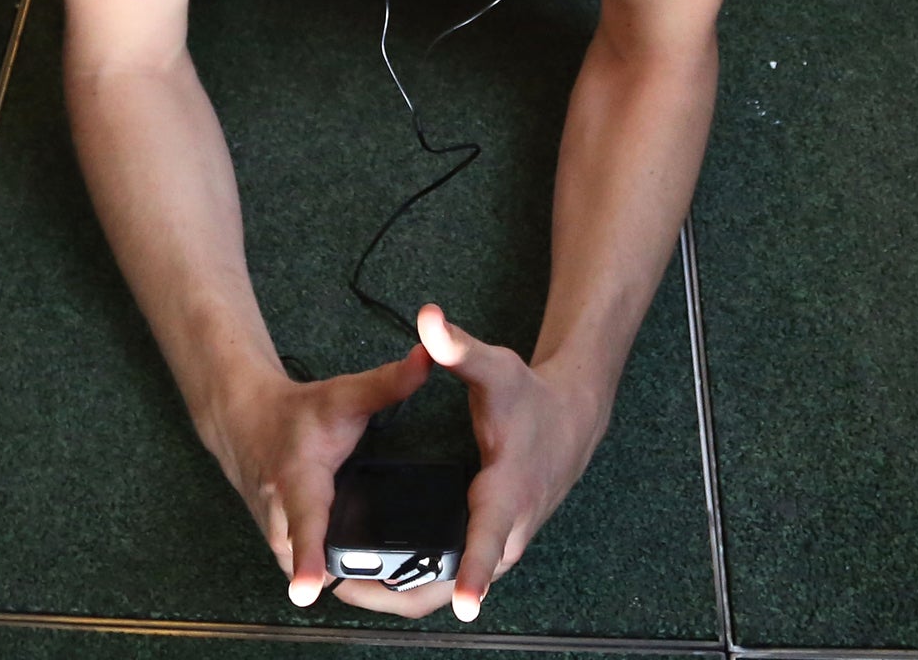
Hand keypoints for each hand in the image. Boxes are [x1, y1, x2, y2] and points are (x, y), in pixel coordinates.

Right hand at [203, 344, 434, 607]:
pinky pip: (324, 576)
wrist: (247, 426)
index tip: (307, 589)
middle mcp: (284, 521)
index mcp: (297, 481)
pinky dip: (355, 582)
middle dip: (364, 585)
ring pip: (324, 579)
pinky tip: (396, 583)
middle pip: (318, 567)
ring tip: (422, 594)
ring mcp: (283, 542)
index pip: (304, 522)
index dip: (307, 557)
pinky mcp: (289, 553)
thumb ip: (388, 382)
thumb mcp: (343, 395)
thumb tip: (429, 356)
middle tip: (420, 594)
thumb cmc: (299, 414)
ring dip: (365, 589)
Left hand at [328, 302, 612, 621]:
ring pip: (452, 588)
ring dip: (405, 594)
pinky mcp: (495, 549)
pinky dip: (420, 584)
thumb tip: (427, 317)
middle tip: (346, 591)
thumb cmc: (529, 398)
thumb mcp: (496, 368)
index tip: (465, 601)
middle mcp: (508, 529)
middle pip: (458, 581)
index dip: (475, 568)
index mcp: (507, 490)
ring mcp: (503, 546)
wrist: (571, 422)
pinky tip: (380, 580)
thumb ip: (458, 348)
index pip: (490, 535)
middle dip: (406, 592)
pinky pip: (453, 578)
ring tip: (348, 591)